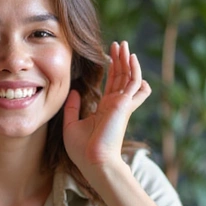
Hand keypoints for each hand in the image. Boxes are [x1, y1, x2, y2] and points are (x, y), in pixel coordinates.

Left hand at [62, 41, 150, 173]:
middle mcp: (116, 104)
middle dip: (120, 60)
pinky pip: (134, 84)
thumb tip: (74, 91)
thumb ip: (73, 107)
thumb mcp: (71, 124)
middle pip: (122, 77)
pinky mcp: (124, 105)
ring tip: (124, 46)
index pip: (112, 84)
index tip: (110, 54)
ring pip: (129, 77)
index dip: (112, 68)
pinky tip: (131, 57)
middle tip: (119, 44)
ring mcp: (122, 104)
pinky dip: (134, 70)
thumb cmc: (82, 149)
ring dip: (128, 61)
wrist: (92, 161)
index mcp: (106, 108)